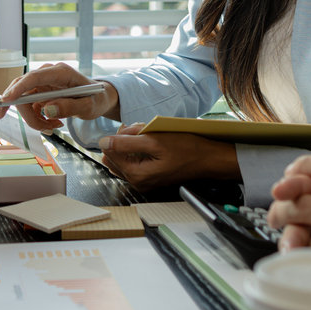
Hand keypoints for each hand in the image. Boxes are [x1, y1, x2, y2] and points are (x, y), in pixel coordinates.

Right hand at [0, 62, 118, 129]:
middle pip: (23, 91)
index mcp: (60, 72)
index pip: (34, 77)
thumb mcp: (88, 106)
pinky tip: (52, 123)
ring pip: (24, 101)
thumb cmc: (96, 99)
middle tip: (42, 129)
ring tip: (53, 127)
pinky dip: (37, 118)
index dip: (18, 88)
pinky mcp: (40, 91)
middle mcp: (48, 74)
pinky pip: (29, 106)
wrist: (98, 97)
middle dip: (25, 113)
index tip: (6, 101)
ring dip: (33, 118)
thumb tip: (47, 110)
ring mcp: (43, 83)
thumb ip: (70, 107)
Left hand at [97, 124, 238, 190]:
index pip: (110, 153)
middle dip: (124, 139)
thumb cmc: (186, 149)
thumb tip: (103, 142)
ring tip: (148, 134)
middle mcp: (137, 182)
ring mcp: (144, 181)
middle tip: (141, 129)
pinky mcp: (150, 177)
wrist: (207, 159)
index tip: (133, 127)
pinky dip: (138, 149)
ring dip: (131, 143)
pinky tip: (151, 142)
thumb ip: (126, 142)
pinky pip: (134, 161)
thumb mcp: (154, 140)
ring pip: (124, 158)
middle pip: (114, 156)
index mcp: (136, 175)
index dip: (118, 136)